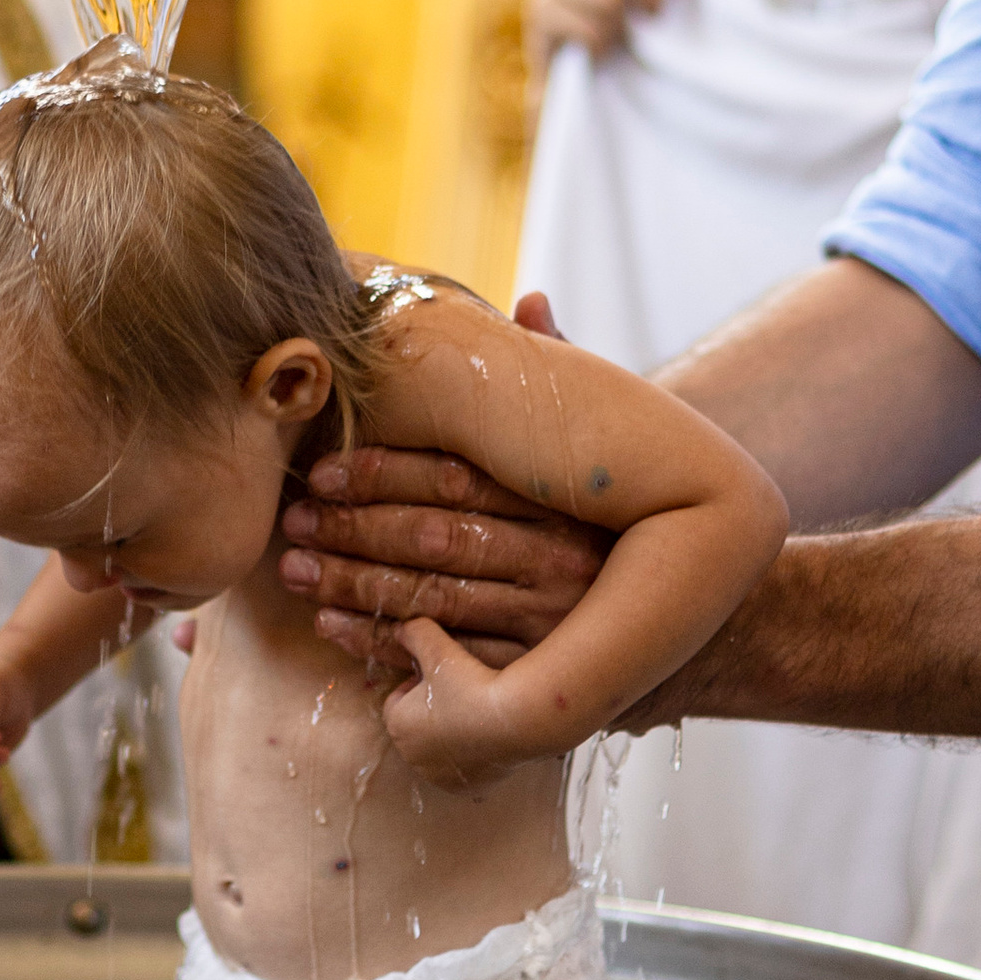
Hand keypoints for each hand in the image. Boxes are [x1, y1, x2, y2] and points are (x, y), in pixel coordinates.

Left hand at [281, 295, 609, 666]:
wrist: (687, 610)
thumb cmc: (615, 513)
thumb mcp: (593, 447)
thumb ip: (557, 378)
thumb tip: (531, 299)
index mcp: (561, 500)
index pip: (456, 482)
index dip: (382, 475)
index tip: (321, 472)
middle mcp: (559, 563)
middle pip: (436, 543)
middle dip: (354, 531)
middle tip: (293, 523)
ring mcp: (547, 627)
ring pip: (431, 603)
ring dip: (353, 586)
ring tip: (293, 571)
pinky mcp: (532, 679)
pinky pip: (444, 663)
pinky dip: (380, 643)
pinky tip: (331, 624)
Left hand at [379, 617, 577, 770]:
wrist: (515, 719)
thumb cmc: (471, 683)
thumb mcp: (437, 647)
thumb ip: (414, 632)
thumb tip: (401, 627)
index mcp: (397, 725)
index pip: (397, 701)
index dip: (417, 685)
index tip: (441, 676)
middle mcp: (413, 757)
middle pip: (418, 727)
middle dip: (432, 712)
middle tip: (461, 693)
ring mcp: (442, 776)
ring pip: (441, 750)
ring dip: (453, 734)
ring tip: (477, 712)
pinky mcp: (469, 788)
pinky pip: (465, 769)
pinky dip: (473, 755)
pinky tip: (489, 736)